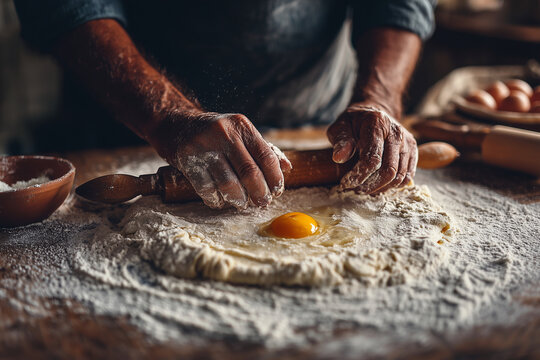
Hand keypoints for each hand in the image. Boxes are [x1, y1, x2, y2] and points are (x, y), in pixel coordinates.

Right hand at [150, 112, 291, 208]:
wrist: (176, 124)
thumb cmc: (216, 133)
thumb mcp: (240, 133)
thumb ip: (264, 149)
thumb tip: (287, 168)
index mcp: (241, 126)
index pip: (266, 156)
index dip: (275, 178)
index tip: (277, 192)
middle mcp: (224, 133)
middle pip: (250, 172)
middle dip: (260, 193)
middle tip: (262, 203)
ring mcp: (204, 146)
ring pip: (229, 183)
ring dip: (238, 199)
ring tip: (241, 203)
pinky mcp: (187, 159)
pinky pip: (206, 188)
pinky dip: (216, 199)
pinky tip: (220, 200)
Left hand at [327, 103, 416, 193]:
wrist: (374, 114)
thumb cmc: (354, 123)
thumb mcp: (340, 127)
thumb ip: (340, 141)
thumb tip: (339, 158)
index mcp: (377, 123)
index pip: (372, 158)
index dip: (359, 175)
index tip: (346, 183)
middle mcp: (396, 132)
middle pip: (388, 170)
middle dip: (370, 185)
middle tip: (355, 189)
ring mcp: (407, 142)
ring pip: (399, 176)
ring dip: (381, 188)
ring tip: (365, 188)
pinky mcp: (413, 151)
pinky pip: (407, 176)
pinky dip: (393, 186)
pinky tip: (378, 186)